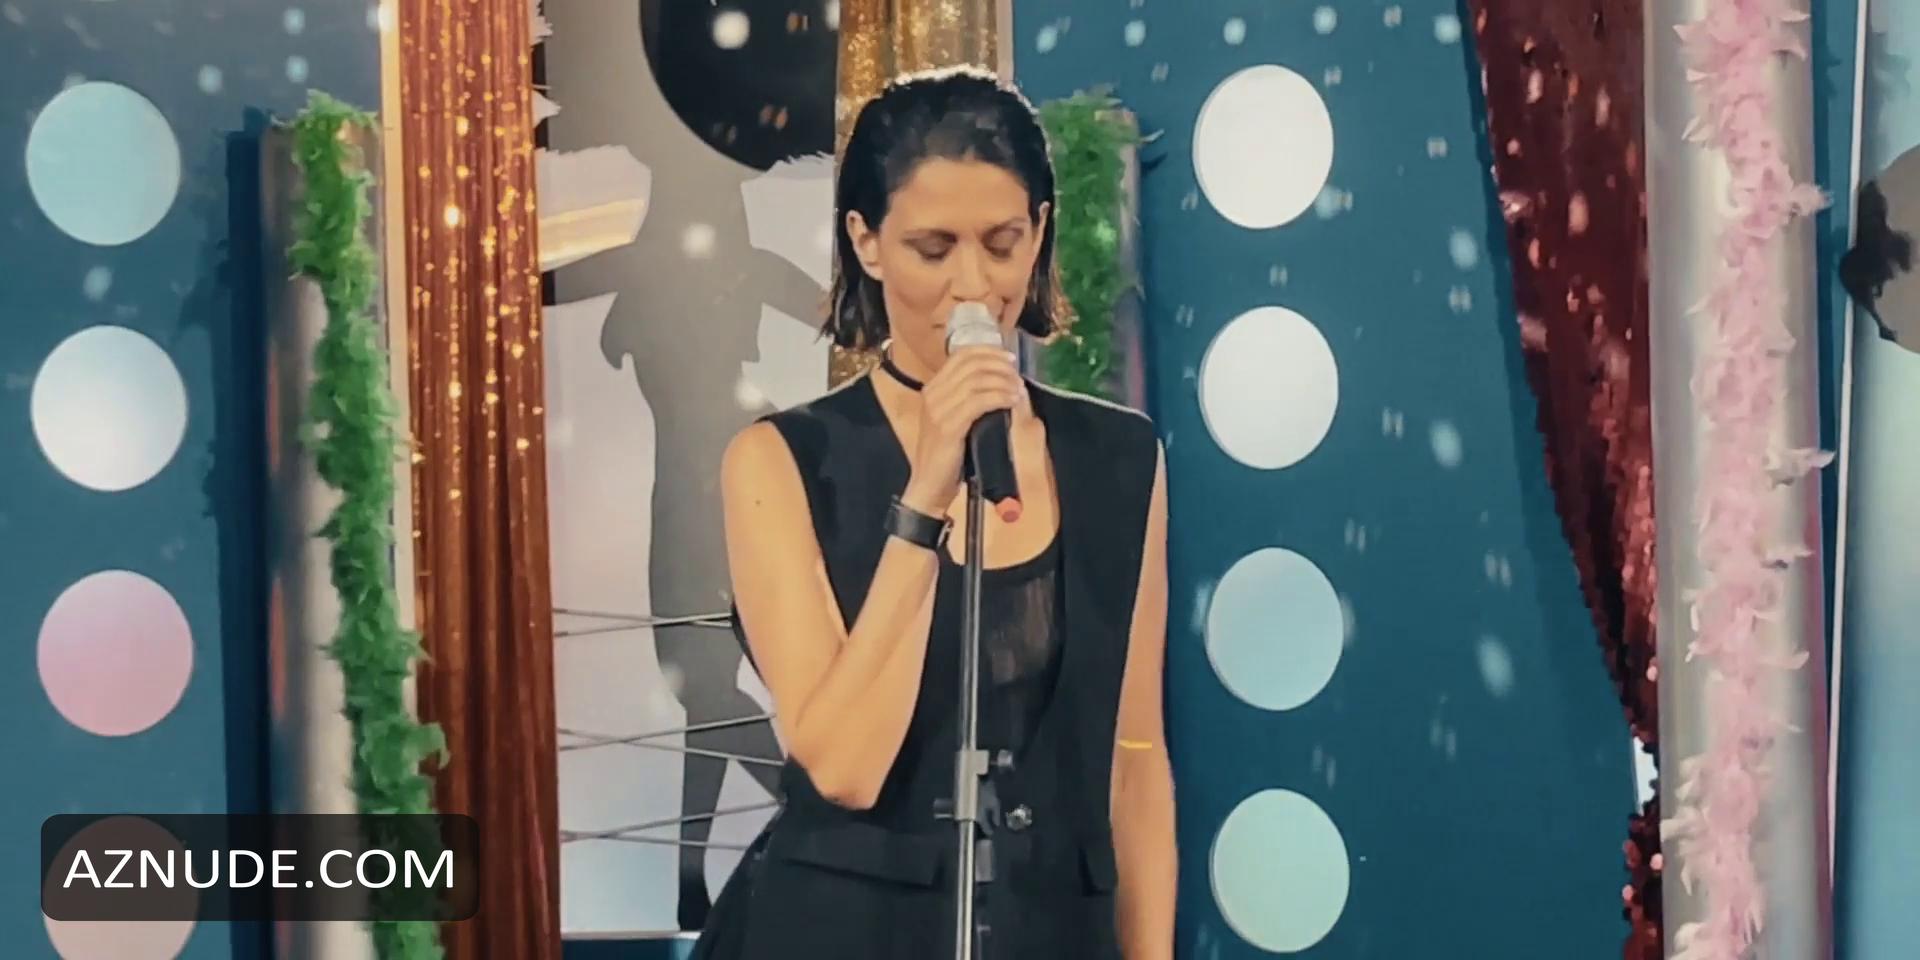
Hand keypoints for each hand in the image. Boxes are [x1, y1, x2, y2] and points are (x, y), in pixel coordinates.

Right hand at [900, 345, 1024, 511]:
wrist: (929, 485)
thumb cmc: (947, 455)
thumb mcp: (955, 419)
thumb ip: (969, 399)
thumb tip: (1002, 382)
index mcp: (933, 388)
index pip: (961, 355)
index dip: (989, 352)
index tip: (1010, 359)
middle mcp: (933, 393)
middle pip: (971, 364)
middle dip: (1000, 366)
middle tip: (1017, 377)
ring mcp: (938, 409)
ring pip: (977, 381)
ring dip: (1003, 382)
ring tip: (1018, 391)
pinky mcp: (948, 426)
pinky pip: (979, 401)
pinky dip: (999, 398)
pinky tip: (1012, 402)